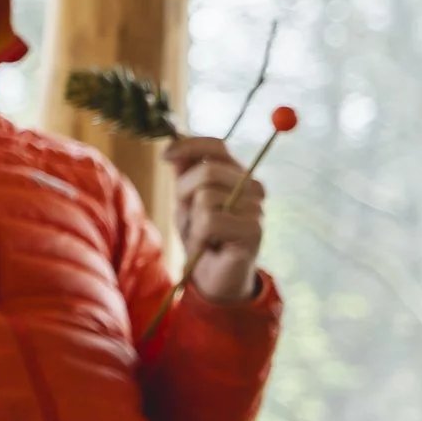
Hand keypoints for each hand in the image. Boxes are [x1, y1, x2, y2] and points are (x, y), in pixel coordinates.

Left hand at [167, 135, 264, 302]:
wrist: (213, 277)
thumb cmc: (201, 236)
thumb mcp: (186, 201)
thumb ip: (184, 173)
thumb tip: (174, 143)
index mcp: (237, 175)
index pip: (217, 146)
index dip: (188, 146)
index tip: (165, 156)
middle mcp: (253, 187)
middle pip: (206, 171)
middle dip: (184, 193)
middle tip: (189, 216)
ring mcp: (257, 209)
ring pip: (205, 197)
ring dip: (192, 220)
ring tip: (203, 234)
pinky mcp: (254, 231)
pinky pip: (210, 221)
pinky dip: (200, 236)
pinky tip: (210, 246)